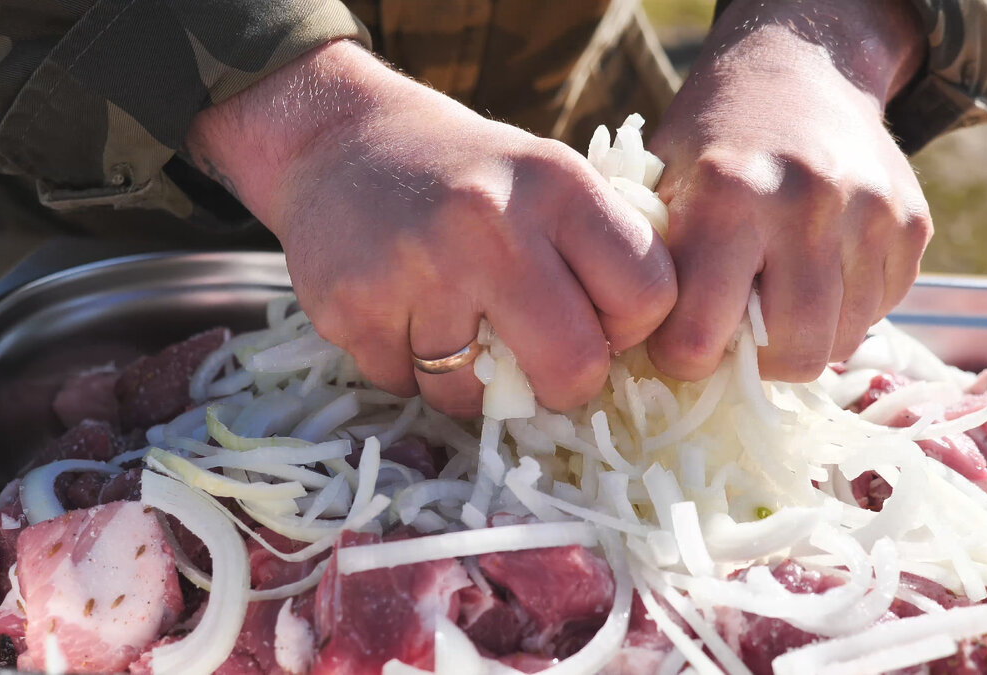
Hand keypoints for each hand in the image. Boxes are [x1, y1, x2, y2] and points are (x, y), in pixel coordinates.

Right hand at [183, 41, 675, 415]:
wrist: (338, 141)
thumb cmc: (466, 174)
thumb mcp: (547, 176)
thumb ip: (600, 249)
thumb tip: (647, 349)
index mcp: (557, 185)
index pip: (648, 297)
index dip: (631, 328)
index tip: (600, 321)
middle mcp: (490, 223)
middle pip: (573, 368)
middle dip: (564, 386)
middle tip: (542, 365)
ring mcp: (417, 268)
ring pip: (474, 397)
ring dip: (470, 383)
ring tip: (456, 327)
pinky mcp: (352, 307)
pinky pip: (404, 387)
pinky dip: (409, 370)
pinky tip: (402, 317)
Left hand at [647, 0, 931, 381]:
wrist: (802, 68)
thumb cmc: (714, 141)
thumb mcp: (661, 185)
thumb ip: (655, 266)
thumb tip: (647, 356)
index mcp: (728, 194)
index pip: (702, 335)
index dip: (682, 357)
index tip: (677, 344)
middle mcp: (807, 203)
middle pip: (793, 352)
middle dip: (756, 365)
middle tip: (735, 339)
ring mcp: (871, 212)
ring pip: (843, 339)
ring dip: (803, 341)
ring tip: (774, 305)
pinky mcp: (913, 224)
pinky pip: (880, 311)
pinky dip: (845, 314)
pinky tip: (815, 277)